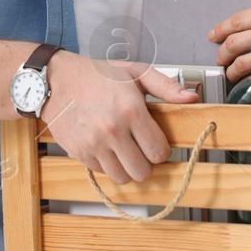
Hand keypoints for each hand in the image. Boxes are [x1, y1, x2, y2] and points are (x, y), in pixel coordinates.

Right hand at [39, 50, 198, 184]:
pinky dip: (106, 164)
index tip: (155, 141)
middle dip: (146, 163)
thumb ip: (166, 87)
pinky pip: (101, 172)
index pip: (159, 152)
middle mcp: (112, 131)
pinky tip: (105, 146)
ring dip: (126, 168)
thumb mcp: (136, 72)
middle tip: (141, 149)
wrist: (58, 79)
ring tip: (123, 149)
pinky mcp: (78, 152)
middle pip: (142, 172)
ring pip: (122, 177)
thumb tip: (192, 97)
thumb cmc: (99, 74)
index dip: (160, 149)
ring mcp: (93, 144)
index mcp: (131, 111)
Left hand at [209, 2, 250, 84]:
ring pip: (241, 63)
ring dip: (231, 71)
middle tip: (220, 59)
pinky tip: (248, 84)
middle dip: (221, 53)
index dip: (220, 29)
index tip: (214, 36)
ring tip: (231, 75)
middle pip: (233, 42)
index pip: (237, 20)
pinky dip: (249, 82)